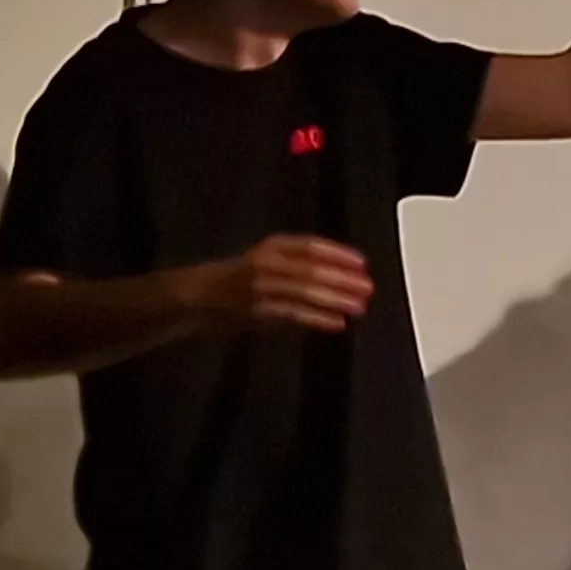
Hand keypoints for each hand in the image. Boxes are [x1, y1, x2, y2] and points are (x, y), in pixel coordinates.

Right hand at [195, 234, 372, 334]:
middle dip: (343, 279)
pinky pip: (294, 314)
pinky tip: (338, 323)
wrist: (203, 294)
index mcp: (274, 246)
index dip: (338, 254)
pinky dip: (318, 318)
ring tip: (359, 307)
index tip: (362, 263)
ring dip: (336, 300)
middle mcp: (268, 263)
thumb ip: (303, 263)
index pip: (311, 246)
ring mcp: (262, 287)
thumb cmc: (245, 276)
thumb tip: (346, 275)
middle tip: (368, 287)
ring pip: (305, 292)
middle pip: (312, 269)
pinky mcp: (260, 310)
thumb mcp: (271, 258)